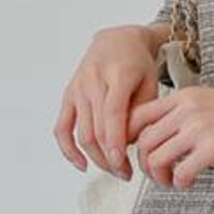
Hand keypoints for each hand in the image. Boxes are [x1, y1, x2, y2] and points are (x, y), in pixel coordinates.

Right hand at [54, 24, 163, 177]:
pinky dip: (68, 149)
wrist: (118, 40)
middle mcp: (93, 82)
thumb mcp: (151, 82)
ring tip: (114, 170)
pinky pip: (62, 127)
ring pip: (81, 133)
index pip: (112, 115)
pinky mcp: (68, 96)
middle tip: (126, 173)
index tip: (122, 164)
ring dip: (96, 158)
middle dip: (110, 158)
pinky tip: (82, 164)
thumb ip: (142, 111)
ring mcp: (78, 89)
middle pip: (96, 130)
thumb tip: (130, 143)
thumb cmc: (138, 63)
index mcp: (118, 75)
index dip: (115, 143)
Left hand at [128, 84, 213, 188]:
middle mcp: (185, 111)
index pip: (137, 116)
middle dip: (144, 164)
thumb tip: (161, 132)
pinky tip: (187, 183)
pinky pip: (180, 172)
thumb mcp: (206, 99)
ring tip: (171, 181)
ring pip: (155, 159)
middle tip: (156, 174)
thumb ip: (181, 111)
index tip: (137, 152)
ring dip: (159, 177)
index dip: (129, 139)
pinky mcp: (212, 148)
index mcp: (181, 97)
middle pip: (142, 142)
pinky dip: (179, 183)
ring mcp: (198, 129)